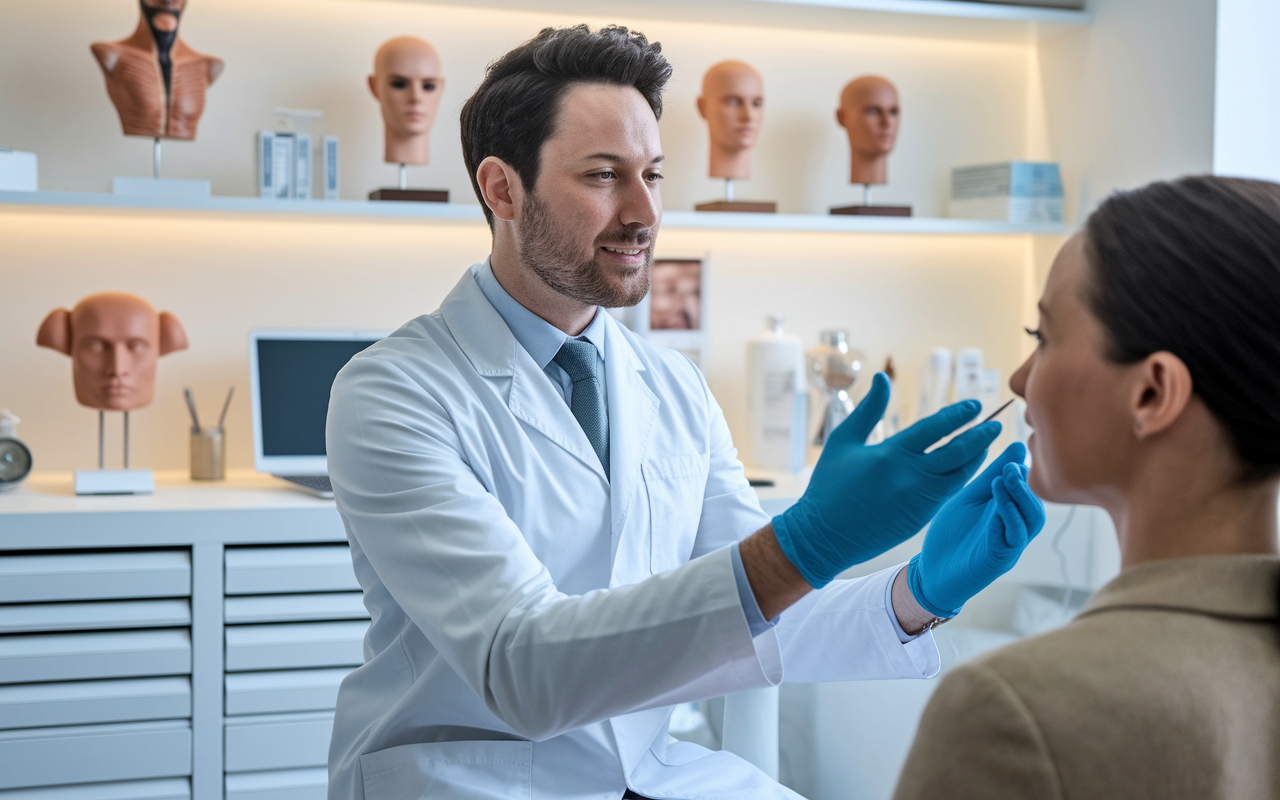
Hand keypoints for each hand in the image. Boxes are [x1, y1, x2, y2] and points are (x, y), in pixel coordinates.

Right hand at [773, 373, 1000, 588]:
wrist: (823, 535)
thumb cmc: (829, 484)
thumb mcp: (843, 440)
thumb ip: (868, 408)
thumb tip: (882, 377)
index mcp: (892, 453)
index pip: (936, 428)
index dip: (958, 415)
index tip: (974, 406)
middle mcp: (911, 476)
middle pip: (958, 451)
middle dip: (981, 436)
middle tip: (996, 425)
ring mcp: (919, 500)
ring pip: (960, 475)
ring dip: (976, 459)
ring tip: (986, 445)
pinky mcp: (921, 519)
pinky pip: (950, 494)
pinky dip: (962, 478)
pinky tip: (966, 469)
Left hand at [907, 442, 1046, 616]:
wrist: (930, 571)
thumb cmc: (951, 534)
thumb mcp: (969, 498)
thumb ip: (990, 476)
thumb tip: (1018, 446)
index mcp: (1006, 513)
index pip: (1024, 490)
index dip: (1021, 473)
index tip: (1016, 453)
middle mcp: (1012, 529)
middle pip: (1033, 507)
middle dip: (1023, 486)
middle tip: (1010, 467)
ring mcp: (1007, 546)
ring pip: (1028, 523)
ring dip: (1019, 500)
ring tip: (1004, 481)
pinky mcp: (997, 560)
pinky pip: (1012, 541)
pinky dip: (1007, 521)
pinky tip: (996, 509)